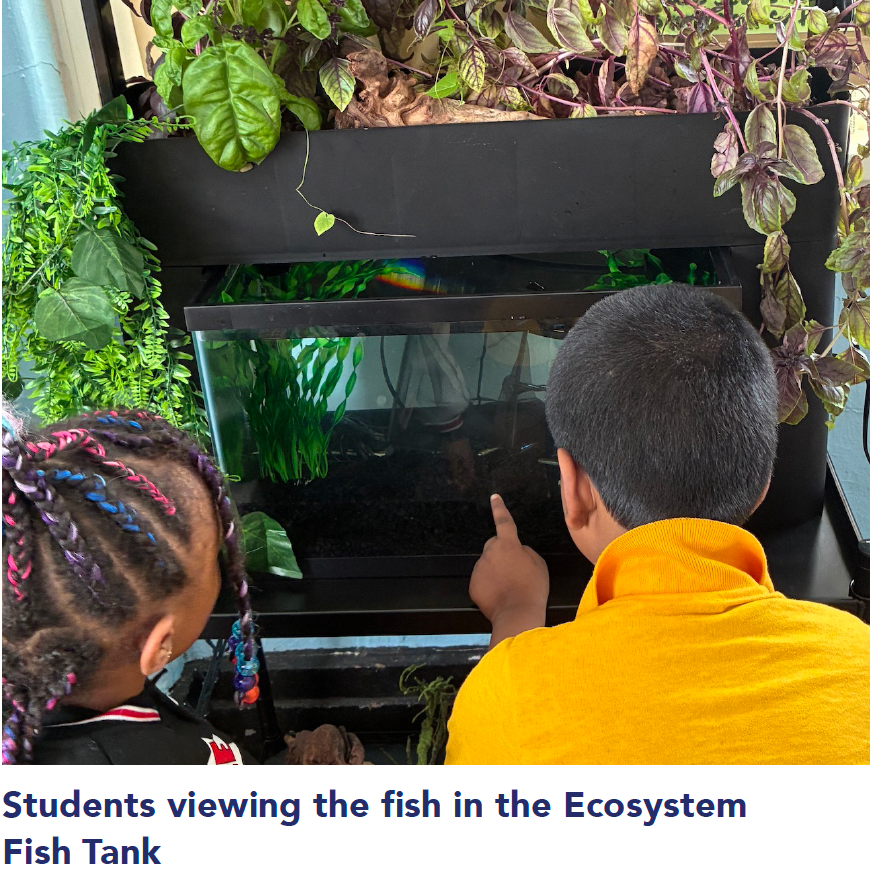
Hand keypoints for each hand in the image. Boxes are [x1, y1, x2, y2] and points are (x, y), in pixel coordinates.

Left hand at [470, 495, 548, 644]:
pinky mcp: (473, 584)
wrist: (517, 614)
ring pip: (488, 565)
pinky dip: (489, 586)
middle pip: (494, 545)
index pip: (503, 521)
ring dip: (496, 571)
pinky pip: (482, 581)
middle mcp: (490, 552)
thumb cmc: (532, 588)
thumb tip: (517, 552)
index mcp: (507, 544)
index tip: (494, 497)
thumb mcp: (538, 564)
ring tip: (509, 587)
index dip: (499, 508)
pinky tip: (500, 596)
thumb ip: (525, 552)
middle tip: (514, 570)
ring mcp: (479, 568)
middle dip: (501, 552)